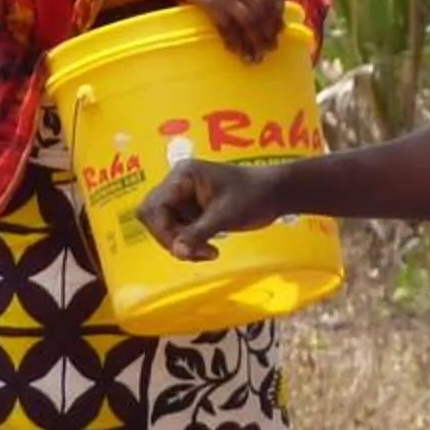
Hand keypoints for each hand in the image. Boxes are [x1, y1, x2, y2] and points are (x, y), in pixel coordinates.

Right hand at [138, 158, 279, 259]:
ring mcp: (184, 198)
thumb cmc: (253, 196)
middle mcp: (177, 185)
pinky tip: (210, 249)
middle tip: (198, 253)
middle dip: (172, 239)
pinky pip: (179, 232)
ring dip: (183, 245)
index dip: (163, 231)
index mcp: (182, 176)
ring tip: (209, 252)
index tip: (183, 249)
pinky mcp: (192, 211)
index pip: (154, 207)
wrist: (275, 193)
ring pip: (166, 228)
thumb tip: (177, 253)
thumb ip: (198, 233)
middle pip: (154, 217)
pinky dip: (190, 244)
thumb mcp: (225, 215)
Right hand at [176, 0, 287, 62]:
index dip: (275, 17)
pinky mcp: (212, 5)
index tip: (279, 32)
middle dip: (267, 33)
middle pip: (260, 13)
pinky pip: (226, 27)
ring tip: (258, 55)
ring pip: (247, 22)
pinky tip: (237, 51)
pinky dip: (233, 40)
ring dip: (254, 41)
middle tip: (271, 48)